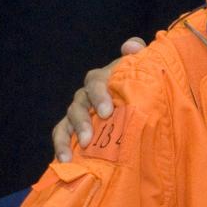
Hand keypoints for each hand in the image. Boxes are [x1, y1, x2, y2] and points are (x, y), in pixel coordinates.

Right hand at [52, 37, 146, 161]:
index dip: (99, 94)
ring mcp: (80, 112)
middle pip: (79, 102)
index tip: (107, 111)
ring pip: (69, 120)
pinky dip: (60, 147)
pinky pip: (62, 135)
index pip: (95, 81)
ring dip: (70, 135)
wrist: (143, 108)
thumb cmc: (143, 88)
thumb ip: (139, 56)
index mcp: (105, 80)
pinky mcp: (74, 130)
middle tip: (90, 137)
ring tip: (77, 151)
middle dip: (83, 120)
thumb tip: (131, 46)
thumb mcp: (146, 71)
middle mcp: (89, 94)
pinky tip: (64, 160)